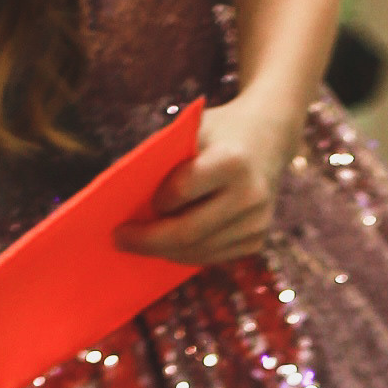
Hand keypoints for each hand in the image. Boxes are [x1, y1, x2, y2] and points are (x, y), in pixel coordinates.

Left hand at [119, 98, 295, 267]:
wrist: (267, 139)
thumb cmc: (217, 132)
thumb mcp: (192, 130)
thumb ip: (165, 159)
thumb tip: (125, 201)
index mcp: (232, 161)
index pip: (181, 191)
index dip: (156, 202)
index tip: (135, 204)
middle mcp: (250, 195)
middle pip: (188, 231)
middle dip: (148, 240)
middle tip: (119, 240)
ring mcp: (257, 223)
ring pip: (198, 251)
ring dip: (164, 251)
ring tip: (140, 245)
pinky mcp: (257, 241)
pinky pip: (212, 257)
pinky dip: (185, 254)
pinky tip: (167, 247)